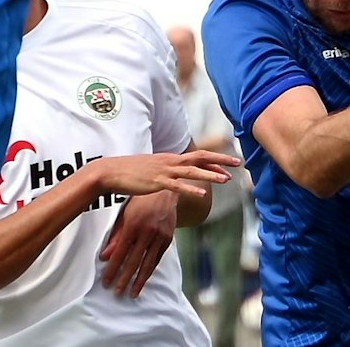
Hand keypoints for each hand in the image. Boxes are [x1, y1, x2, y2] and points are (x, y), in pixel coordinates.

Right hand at [89, 151, 240, 197]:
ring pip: (193, 171)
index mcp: (170, 158)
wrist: (110, 172)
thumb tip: (172, 176)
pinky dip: (191, 190)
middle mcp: (170, 161)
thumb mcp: (151, 168)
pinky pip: (177, 186)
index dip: (214, 159)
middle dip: (221, 160)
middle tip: (239, 162)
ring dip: (211, 175)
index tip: (229, 164)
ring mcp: (164, 171)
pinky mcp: (157, 182)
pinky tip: (203, 194)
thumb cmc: (129, 172)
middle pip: (201, 158)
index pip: (197, 156)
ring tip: (227, 179)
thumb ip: (164, 171)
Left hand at [99, 191, 177, 297]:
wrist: (165, 191)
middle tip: (117, 292)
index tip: (106, 281)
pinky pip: (157, 258)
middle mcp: (147, 231)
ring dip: (139, 280)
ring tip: (132, 293)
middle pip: (134, 261)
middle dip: (124, 279)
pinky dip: (150, 270)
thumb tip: (105, 256)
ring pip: (148, 263)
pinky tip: (144, 279)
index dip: (112, 268)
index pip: (120, 252)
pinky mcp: (168, 238)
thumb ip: (115, 236)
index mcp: (133, 224)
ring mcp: (160, 235)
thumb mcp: (124, 215)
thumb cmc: (139, 201)